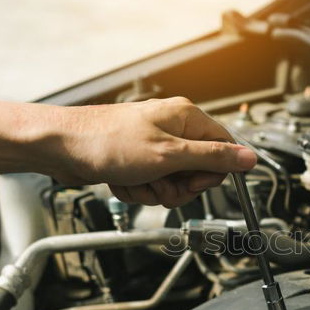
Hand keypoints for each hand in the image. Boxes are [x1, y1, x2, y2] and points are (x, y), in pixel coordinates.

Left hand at [54, 97, 255, 207]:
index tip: (192, 183)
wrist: (61, 148)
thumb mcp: (169, 156)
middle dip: (178, 186)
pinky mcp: (138, 159)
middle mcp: (173, 129)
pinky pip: (153, 183)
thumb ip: (213, 158)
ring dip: (156, 190)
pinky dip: (139, 189)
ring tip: (137, 181)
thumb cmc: (107, 142)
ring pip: (175, 181)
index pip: (224, 149)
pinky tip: (124, 182)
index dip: (212, 174)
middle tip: (160, 183)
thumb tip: (249, 159)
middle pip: (199, 170)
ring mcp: (154, 145)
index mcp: (187, 119)